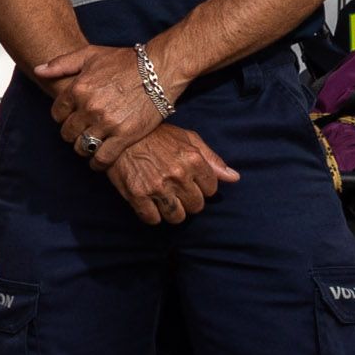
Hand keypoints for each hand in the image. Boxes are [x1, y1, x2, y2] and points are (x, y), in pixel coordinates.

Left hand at [31, 41, 168, 162]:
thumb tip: (38, 70)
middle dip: (73, 133)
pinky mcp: (124, 136)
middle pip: (68, 132)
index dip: (64, 116)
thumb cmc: (125, 61)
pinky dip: (98, 163)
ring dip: (84, 148)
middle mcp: (89, 107)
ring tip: (92, 144)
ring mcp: (107, 123)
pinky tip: (99, 160)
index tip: (73, 117)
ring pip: (83, 147)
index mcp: (78, 88)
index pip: (57, 113)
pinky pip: (103, 158)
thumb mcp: (91, 55)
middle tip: (82, 131)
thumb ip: (62, 63)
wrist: (160, 69)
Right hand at [102, 125, 238, 225]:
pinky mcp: (138, 195)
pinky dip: (152, 215)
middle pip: (196, 206)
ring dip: (172, 211)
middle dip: (188, 200)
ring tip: (163, 198)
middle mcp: (178, 174)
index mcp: (193, 159)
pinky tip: (149, 202)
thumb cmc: (156, 136)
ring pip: (177, 217)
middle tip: (175, 190)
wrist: (120, 134)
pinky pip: (153, 220)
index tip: (189, 181)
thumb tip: (234, 178)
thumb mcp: (187, 139)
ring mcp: (158, 187)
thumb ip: (212, 160)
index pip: (211, 190)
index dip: (201, 187)